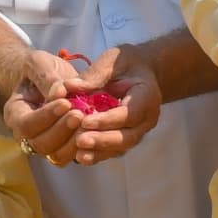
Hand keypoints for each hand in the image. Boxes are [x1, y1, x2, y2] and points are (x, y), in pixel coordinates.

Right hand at [0, 48, 106, 164]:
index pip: (26, 124)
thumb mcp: (40, 64)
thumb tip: (59, 93)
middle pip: (41, 144)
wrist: (51, 78)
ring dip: (74, 142)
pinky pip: (74, 157)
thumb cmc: (42, 70)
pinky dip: (87, 148)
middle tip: (80, 114)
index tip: (65, 103)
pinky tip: (98, 132)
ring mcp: (46, 145)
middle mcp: (27, 136)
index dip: (46, 116)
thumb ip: (47, 77)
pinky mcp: (65, 148)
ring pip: (57, 156)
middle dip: (61, 131)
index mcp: (16, 114)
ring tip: (90, 122)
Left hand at [53, 44, 163, 162]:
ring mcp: (138, 131)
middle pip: (127, 137)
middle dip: (103, 140)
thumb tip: (69, 87)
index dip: (108, 120)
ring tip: (79, 155)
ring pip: (121, 148)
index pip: (129, 113)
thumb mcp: (113, 60)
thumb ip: (94, 74)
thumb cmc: (126, 63)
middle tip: (80, 141)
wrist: (142, 73)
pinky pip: (114, 150)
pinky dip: (98, 154)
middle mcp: (147, 118)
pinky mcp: (127, 138)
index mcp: (147, 96)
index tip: (85, 121)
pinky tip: (80, 157)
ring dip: (100, 152)